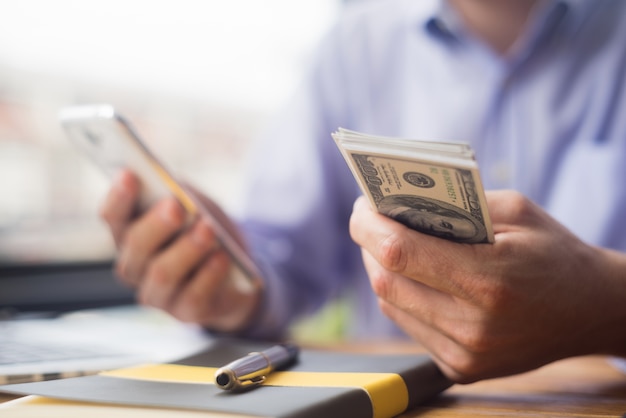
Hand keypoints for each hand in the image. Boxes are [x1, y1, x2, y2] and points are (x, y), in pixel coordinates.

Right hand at [99, 169, 260, 332]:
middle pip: (135, 246)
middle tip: (176, 207)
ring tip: (207, 229)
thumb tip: (173, 190)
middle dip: (156, 225)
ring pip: (162, 273)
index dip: (119, 196)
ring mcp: (158, 293)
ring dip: (186, 249)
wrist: (237, 270)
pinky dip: (209, 275)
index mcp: (129, 233)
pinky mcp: (186, 311)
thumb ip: (179, 196)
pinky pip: (193, 296)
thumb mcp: (194, 204)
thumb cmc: (206, 229)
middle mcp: (135, 266)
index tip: (129, 174)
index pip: (112, 216)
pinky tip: (222, 258)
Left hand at [350, 191, 625, 382]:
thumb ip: (457, 203)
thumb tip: (399, 201)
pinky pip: (409, 324)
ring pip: (391, 304)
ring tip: (389, 244)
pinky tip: (413, 276)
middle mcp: (472, 325)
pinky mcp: (461, 368)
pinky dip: (401, 296)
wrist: (590, 311)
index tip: (362, 205)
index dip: (369, 225)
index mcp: (489, 279)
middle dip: (368, 244)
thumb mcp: (516, 211)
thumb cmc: (554, 253)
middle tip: (371, 219)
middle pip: (385, 281)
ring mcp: (465, 353)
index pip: (399, 252)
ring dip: (381, 270)